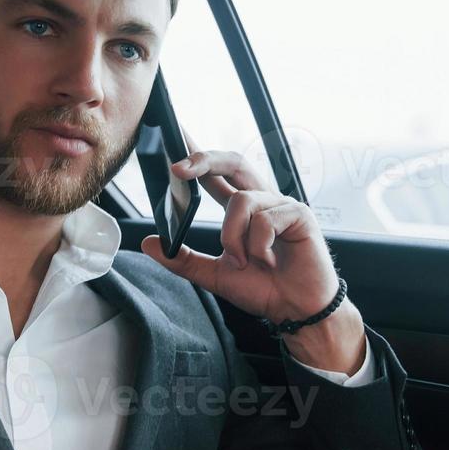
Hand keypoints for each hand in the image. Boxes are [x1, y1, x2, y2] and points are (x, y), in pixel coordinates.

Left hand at [138, 146, 341, 326]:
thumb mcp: (214, 275)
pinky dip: (258, 246)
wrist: (297, 311)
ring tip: (245, 263)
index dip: (198, 155)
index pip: (217, 174)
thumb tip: (148, 243)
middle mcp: (262, 200)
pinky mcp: (300, 215)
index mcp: (243, 209)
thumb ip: (183, 259)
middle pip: (233, 161)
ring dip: (234, 237)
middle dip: (205, 159)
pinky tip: (269, 262)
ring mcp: (281, 205)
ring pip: (242, 201)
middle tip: (179, 169)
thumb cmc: (264, 289)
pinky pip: (265, 221)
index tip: (174, 139)